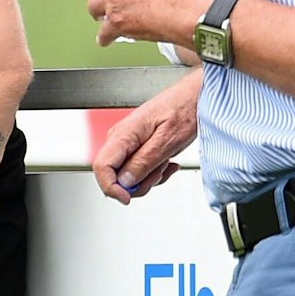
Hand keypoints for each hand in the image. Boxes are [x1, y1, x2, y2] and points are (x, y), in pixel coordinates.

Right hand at [93, 71, 201, 203]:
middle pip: (114, 175)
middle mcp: (120, 139)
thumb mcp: (167, 141)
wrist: (194, 96)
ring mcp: (127, 143)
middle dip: (137, 183)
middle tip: (159, 173)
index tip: (127, 198)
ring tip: (166, 162)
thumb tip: (125, 182)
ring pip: (127, 176)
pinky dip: (154, 173)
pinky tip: (167, 162)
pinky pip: (138, 170)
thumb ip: (144, 162)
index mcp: (123, 135)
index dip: (110, 187)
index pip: (100, 167)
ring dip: (149, 178)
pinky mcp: (137, 147)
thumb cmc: (183, 110)